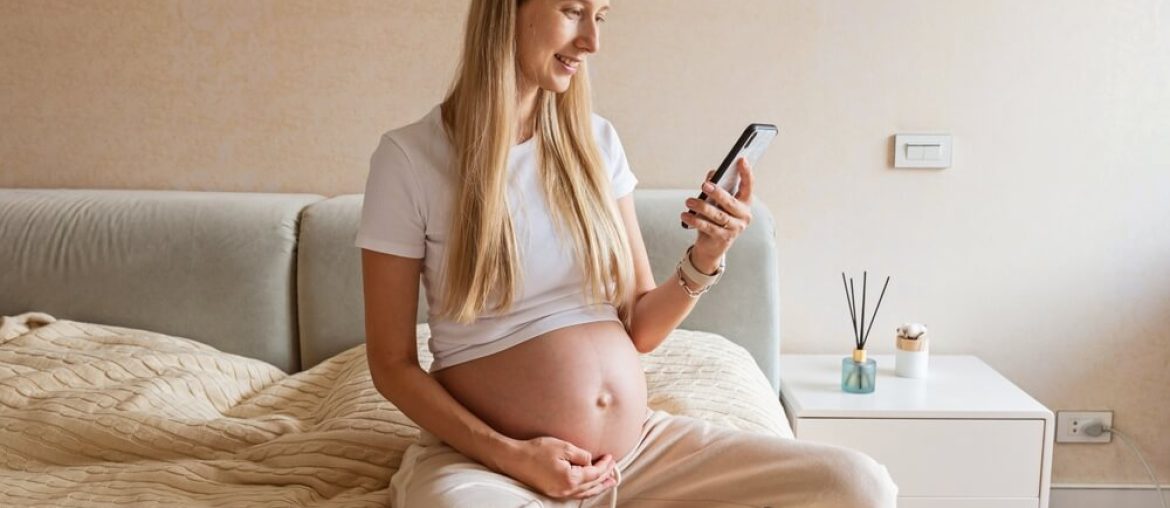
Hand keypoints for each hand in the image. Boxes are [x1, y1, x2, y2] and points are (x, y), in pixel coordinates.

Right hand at [498, 436, 616, 499]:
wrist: (514, 458)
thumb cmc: (536, 450)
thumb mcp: (563, 447)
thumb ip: (581, 455)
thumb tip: (590, 462)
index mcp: (570, 479)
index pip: (594, 474)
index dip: (605, 465)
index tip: (610, 457)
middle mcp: (565, 490)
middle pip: (591, 485)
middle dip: (605, 477)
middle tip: (614, 470)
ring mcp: (558, 493)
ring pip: (584, 493)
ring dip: (598, 487)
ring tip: (608, 483)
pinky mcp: (552, 492)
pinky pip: (574, 494)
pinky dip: (585, 490)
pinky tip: (588, 487)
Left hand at [681, 157, 754, 269]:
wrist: (713, 245)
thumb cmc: (716, 218)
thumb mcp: (717, 201)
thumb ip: (716, 186)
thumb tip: (713, 172)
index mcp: (745, 203)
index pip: (748, 186)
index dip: (746, 173)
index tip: (741, 160)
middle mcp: (743, 216)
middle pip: (731, 203)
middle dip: (718, 193)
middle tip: (704, 185)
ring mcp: (735, 228)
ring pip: (718, 216)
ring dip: (702, 207)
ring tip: (688, 202)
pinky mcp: (723, 239)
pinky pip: (708, 228)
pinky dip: (695, 221)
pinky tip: (685, 216)